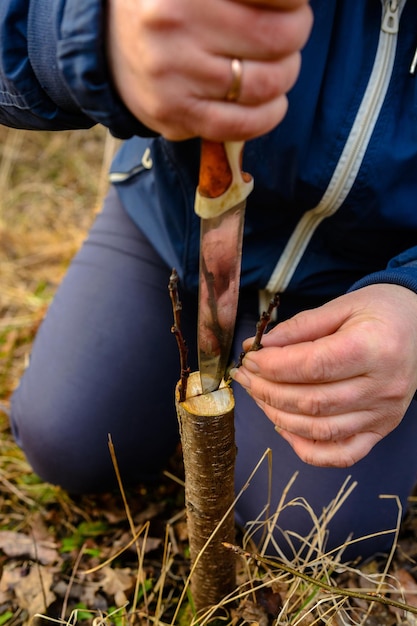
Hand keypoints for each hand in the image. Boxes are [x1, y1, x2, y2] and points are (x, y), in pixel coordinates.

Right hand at [106, 0, 312, 139]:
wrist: (108, 44)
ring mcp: (172, 71)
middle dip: (296, 35)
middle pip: (277, 37)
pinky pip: (242, 124)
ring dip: (285, 76)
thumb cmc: (167, 3)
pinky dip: (269, 115)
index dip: (294, 0)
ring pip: (265, 84)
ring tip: (278, 65)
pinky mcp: (174, 113)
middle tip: (290, 31)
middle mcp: (174, 19)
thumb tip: (295, 2)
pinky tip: (272, 103)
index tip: (291, 3)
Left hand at [231, 284, 416, 466]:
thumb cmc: (381, 312)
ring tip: (258, 394)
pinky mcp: (380, 430)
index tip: (251, 358)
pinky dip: (307, 449)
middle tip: (245, 375)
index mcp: (374, 348)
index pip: (313, 366)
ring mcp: (383, 414)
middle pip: (311, 401)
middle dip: (266, 390)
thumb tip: (261, 346)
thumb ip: (300, 326)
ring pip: (319, 429)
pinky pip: (341, 455)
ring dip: (277, 415)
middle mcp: (382, 387)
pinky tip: (285, 428)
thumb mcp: (342, 306)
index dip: (273, 366)